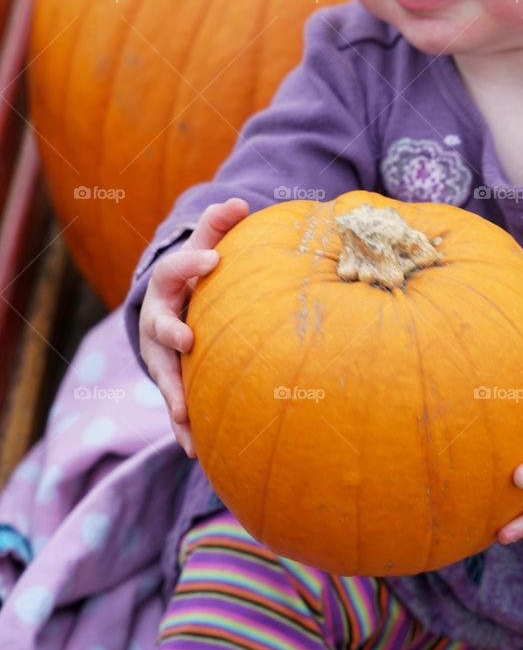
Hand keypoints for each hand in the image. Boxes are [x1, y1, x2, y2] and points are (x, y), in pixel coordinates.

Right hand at [139, 197, 249, 457]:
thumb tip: (237, 200)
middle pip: (158, 326)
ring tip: (185, 413)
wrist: (171, 307)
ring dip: (173, 393)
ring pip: (162, 373)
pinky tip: (195, 449)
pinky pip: (174, 404)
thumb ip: (217, 226)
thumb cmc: (197, 274)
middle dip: (170, 332)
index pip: (174, 270)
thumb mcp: (203, 247)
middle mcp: (157, 319)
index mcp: (168, 284)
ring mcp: (159, 353)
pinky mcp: (169, 380)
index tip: (214, 259)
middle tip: (188, 339)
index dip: (191, 263)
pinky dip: (183, 427)